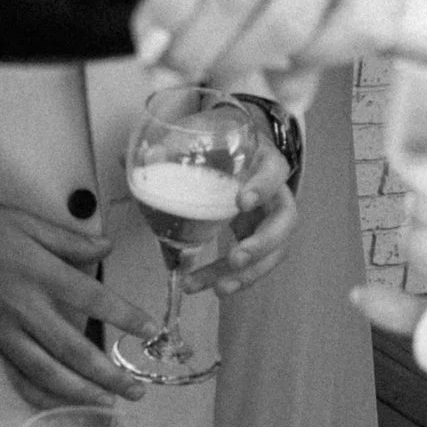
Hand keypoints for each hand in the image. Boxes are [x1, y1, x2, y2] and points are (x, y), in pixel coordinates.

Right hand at [0, 201, 156, 404]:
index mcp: (40, 273)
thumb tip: (107, 247)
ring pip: (45, 370)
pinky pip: (16, 375)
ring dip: (79, 392)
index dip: (124, 315)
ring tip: (108, 405)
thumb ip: (70, 240)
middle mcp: (25, 307)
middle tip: (136, 390)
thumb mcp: (29, 222)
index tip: (150, 329)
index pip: (92, 298)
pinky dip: (38, 394)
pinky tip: (60, 406)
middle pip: (73, 349)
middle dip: (107, 374)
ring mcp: (5, 329)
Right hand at [126, 0, 416, 82]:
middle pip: (295, 24)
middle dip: (231, 62)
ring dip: (191, 44)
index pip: (370, 29)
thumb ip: (305, 8)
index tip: (265, 72)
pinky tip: (145, 29)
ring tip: (157, 59)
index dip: (313, 63)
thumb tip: (294, 97)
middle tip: (186, 77)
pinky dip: (167, 6)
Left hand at [188, 136, 297, 295]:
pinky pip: (255, 264)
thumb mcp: (200, 138)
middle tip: (237, 258)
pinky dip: (236, 279)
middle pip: (285, 221)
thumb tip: (141, 158)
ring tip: (220, 289)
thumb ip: (172, 147)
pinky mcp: (259, 240)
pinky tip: (213, 288)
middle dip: (263, 243)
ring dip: (248, 273)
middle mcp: (276, 193)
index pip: (274, 171)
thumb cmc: (220, 144)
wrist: (234, 153)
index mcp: (264, 161)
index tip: (242, 202)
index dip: (263, 187)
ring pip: (274, 251)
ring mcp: (270, 220)